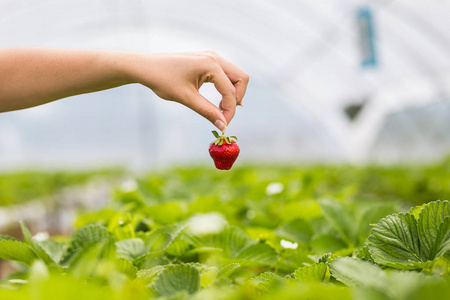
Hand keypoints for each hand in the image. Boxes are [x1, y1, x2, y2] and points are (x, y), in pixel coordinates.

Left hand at [126, 51, 248, 131]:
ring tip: (221, 109)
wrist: (146, 67)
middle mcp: (214, 57)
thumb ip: (207, 111)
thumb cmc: (163, 81)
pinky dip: (226, 88)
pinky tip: (219, 101)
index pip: (230, 91)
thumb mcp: (186, 98)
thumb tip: (224, 126)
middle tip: (225, 114)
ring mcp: (212, 57)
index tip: (223, 125)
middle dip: (237, 98)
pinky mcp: (208, 61)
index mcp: (211, 64)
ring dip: (233, 93)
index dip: (230, 111)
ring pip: (236, 76)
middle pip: (242, 78)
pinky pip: (226, 74)